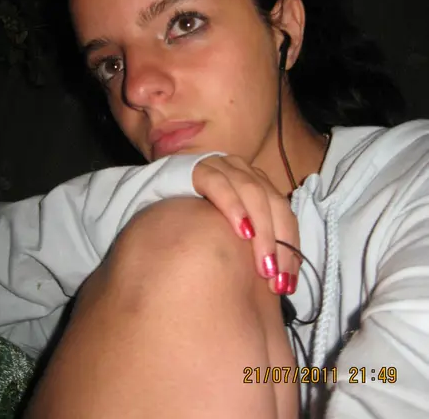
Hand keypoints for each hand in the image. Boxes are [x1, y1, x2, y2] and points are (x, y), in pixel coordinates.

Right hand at [192, 155, 299, 294]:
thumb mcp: (229, 227)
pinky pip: (221, 185)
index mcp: (258, 183)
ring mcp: (223, 166)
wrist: (157, 190)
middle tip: (276, 277)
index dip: (291, 246)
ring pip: (253, 193)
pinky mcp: (199, 169)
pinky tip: (242, 231)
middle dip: (280, 242)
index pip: (284, 213)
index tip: (288, 282)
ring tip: (264, 264)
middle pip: (274, 203)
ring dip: (263, 230)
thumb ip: (253, 242)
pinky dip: (234, 207)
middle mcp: (244, 171)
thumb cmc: (197, 216)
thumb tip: (278, 279)